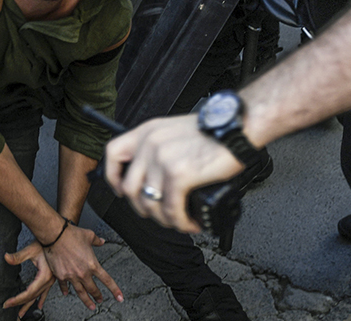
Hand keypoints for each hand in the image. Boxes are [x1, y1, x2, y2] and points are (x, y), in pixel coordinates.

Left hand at [3, 242, 53, 317]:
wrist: (58, 238)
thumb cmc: (45, 243)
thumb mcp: (30, 250)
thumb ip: (17, 256)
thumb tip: (6, 257)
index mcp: (44, 276)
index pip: (28, 292)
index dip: (17, 299)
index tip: (7, 303)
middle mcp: (48, 281)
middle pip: (33, 296)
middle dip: (20, 304)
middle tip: (9, 308)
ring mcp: (51, 280)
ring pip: (38, 296)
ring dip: (29, 305)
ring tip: (21, 313)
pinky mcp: (51, 278)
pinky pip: (45, 292)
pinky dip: (41, 299)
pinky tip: (40, 306)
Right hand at [40, 224, 121, 310]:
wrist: (55, 236)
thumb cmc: (72, 234)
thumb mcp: (89, 235)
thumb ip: (97, 240)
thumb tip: (102, 241)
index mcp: (92, 264)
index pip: (107, 280)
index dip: (114, 290)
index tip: (119, 297)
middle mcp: (83, 273)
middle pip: (93, 289)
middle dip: (98, 296)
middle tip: (100, 300)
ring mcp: (71, 276)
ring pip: (80, 292)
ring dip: (86, 300)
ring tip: (90, 306)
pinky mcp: (61, 275)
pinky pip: (64, 286)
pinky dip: (66, 290)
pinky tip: (66, 293)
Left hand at [105, 115, 242, 232]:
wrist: (237, 128)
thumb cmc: (214, 130)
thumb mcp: (175, 130)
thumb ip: (159, 148)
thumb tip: (154, 178)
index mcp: (147, 131)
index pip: (113, 153)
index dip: (113, 177)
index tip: (122, 191)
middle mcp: (150, 144)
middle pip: (130, 187)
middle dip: (143, 208)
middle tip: (159, 214)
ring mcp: (162, 159)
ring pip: (149, 203)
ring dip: (164, 219)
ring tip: (178, 221)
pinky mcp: (178, 175)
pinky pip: (171, 209)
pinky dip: (180, 222)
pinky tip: (190, 223)